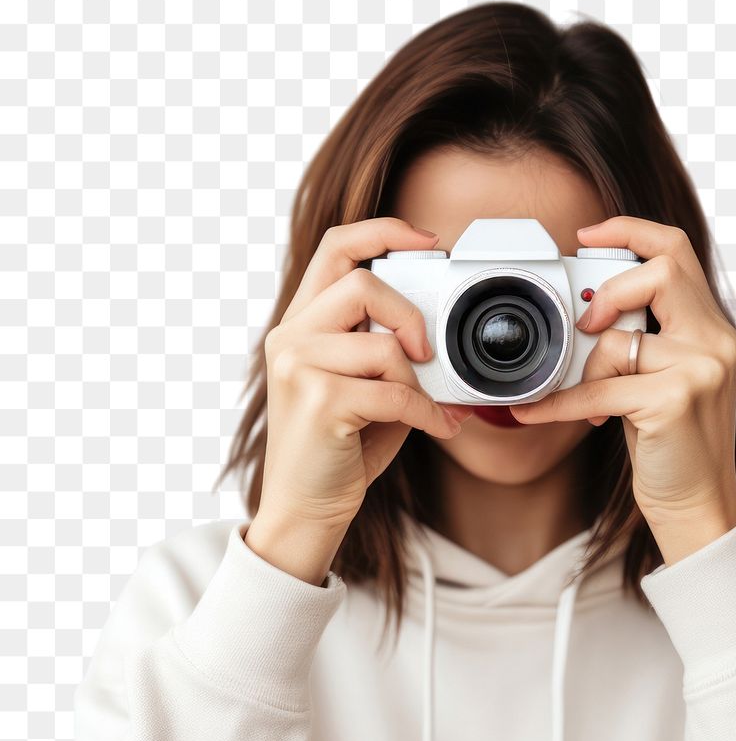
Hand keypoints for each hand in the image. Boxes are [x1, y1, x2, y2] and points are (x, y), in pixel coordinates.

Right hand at [249, 217, 473, 577]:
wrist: (306, 510)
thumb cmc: (339, 450)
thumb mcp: (364, 389)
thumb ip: (388, 352)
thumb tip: (441, 334)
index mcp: (300, 324)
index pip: (336, 247)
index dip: (383, 231)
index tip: (428, 242)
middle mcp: (290, 337)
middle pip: (362, 283)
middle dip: (410, 315)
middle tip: (427, 353)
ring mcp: (298, 367)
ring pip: (383, 345)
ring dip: (418, 382)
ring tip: (427, 408)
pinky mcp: (318, 401)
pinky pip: (395, 394)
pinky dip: (427, 414)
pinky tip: (437, 428)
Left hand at [508, 216, 735, 561]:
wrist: (698, 509)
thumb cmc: (675, 451)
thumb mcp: (666, 386)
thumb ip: (645, 345)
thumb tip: (587, 319)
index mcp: (713, 331)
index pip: (678, 251)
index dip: (631, 231)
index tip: (588, 236)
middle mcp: (715, 341)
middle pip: (662, 269)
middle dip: (611, 288)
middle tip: (585, 324)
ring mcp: (700, 368)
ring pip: (618, 339)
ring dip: (586, 372)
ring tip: (584, 401)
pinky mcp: (675, 400)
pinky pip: (598, 389)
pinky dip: (560, 403)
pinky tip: (534, 412)